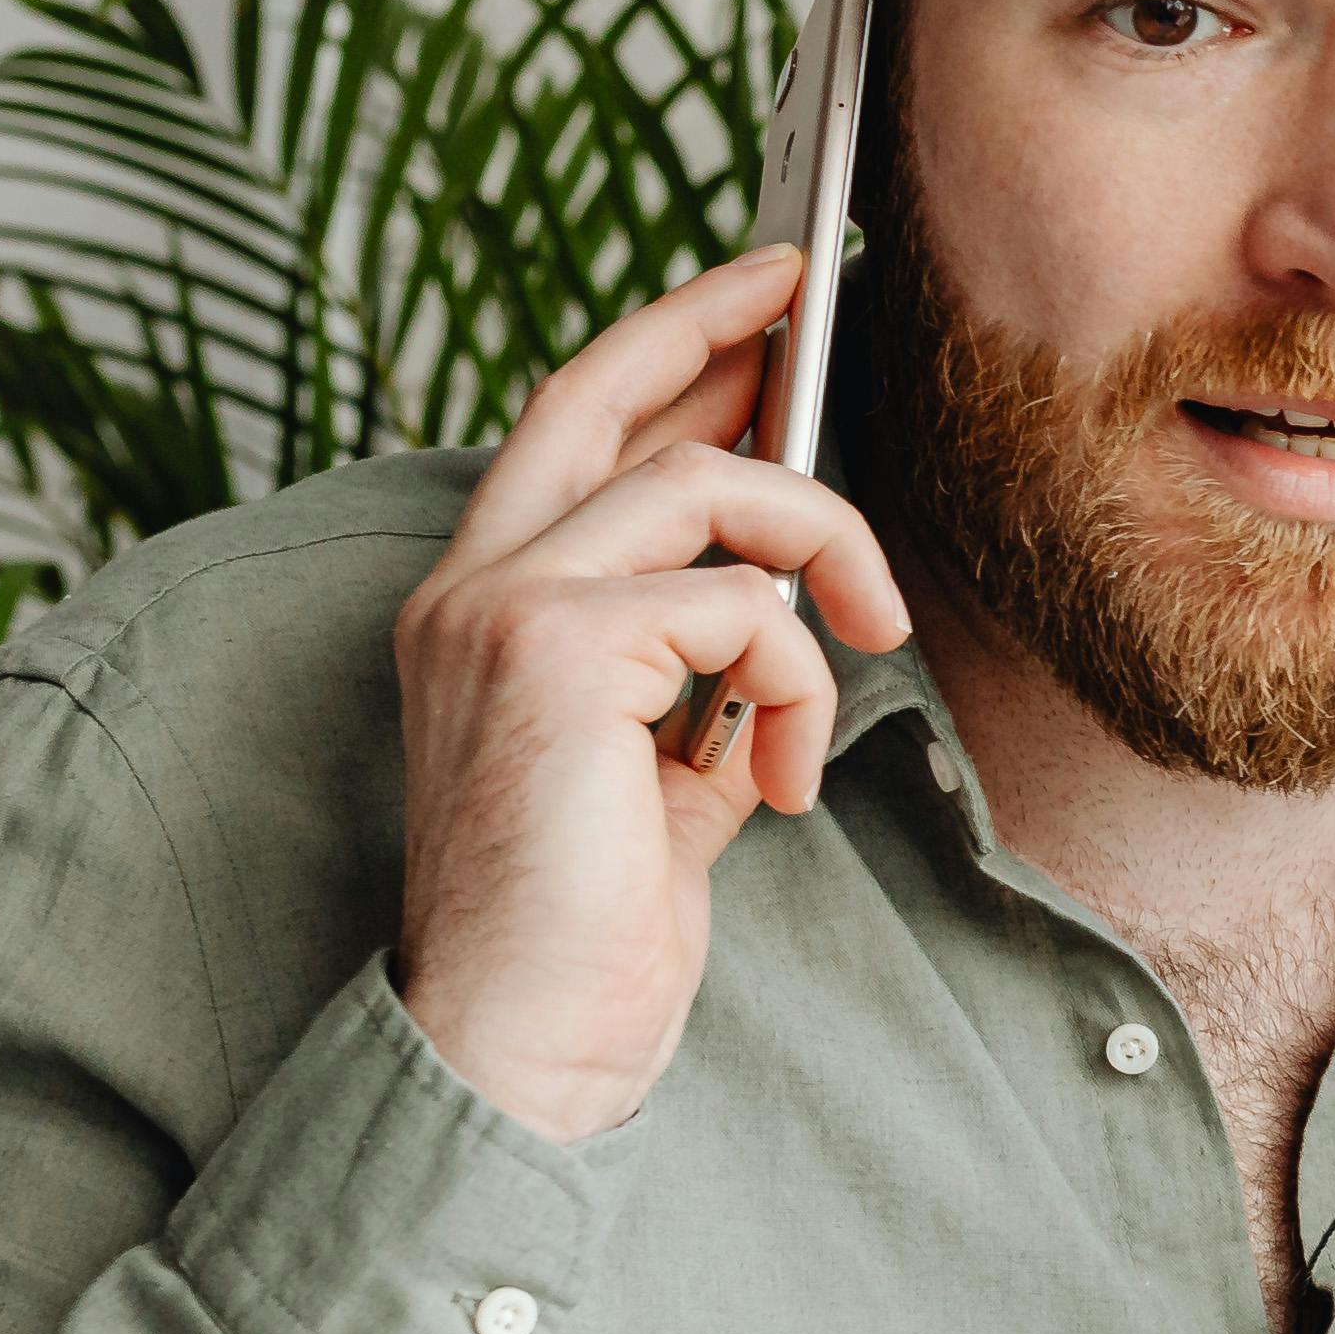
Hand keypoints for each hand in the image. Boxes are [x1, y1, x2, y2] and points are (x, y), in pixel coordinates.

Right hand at [390, 250, 914, 1141]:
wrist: (524, 1044)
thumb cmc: (590, 928)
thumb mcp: (666, 765)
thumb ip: (702, 666)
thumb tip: (783, 578)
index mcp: (484, 608)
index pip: (567, 432)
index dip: (662, 350)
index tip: (756, 299)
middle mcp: (469, 590)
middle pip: (601, 396)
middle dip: (713, 325)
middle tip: (803, 289)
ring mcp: (500, 610)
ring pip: (708, 488)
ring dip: (823, 556)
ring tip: (865, 641)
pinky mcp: (553, 650)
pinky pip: (742, 607)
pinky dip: (799, 689)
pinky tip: (778, 783)